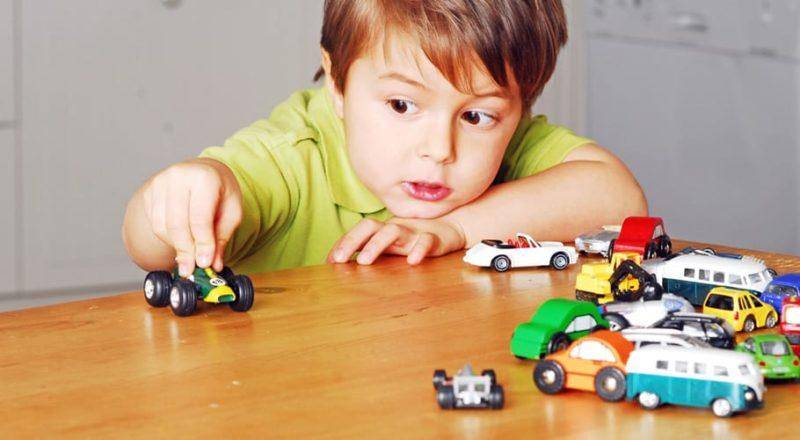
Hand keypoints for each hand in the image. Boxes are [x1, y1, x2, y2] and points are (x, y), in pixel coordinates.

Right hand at [141, 158, 241, 275]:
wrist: (201, 172)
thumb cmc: (219, 191)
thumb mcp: (232, 211)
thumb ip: (222, 238)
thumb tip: (213, 264)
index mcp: (204, 177)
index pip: (200, 217)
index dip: (202, 244)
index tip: (204, 264)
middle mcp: (178, 177)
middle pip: (177, 224)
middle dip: (186, 251)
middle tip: (191, 269)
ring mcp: (160, 183)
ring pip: (162, 227)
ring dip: (176, 246)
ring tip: (190, 254)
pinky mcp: (149, 193)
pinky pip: (155, 224)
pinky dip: (168, 238)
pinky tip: (181, 239)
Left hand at [327, 217, 465, 264]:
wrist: (451, 228)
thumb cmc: (414, 239)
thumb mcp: (391, 246)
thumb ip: (370, 252)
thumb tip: (341, 264)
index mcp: (383, 230)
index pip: (358, 232)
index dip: (342, 244)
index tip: (329, 261)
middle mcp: (394, 228)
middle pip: (370, 227)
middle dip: (352, 241)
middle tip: (338, 259)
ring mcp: (413, 232)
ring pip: (393, 232)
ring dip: (376, 245)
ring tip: (363, 261)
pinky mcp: (433, 238)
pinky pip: (426, 242)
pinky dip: (418, 250)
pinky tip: (411, 262)